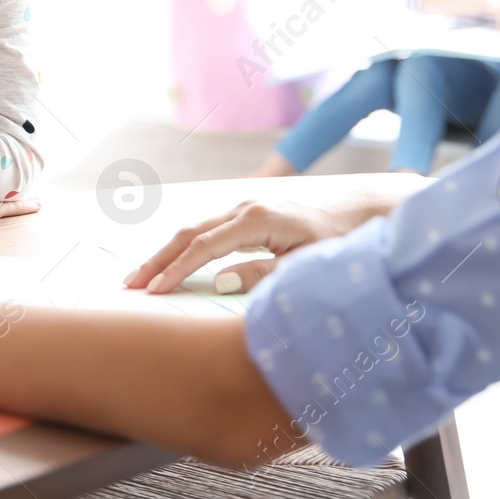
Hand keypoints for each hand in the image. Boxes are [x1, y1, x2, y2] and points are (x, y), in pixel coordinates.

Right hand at [123, 187, 421, 294]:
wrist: (370, 209)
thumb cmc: (343, 241)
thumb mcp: (306, 263)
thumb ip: (262, 274)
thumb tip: (217, 281)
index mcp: (257, 218)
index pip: (203, 247)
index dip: (175, 271)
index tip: (152, 292)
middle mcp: (245, 206)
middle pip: (188, 233)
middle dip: (157, 259)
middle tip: (129, 285)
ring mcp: (247, 206)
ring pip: (195, 228)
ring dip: (167, 252)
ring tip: (142, 276)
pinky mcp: (252, 212)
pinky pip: (208, 228)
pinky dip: (186, 245)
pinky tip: (174, 260)